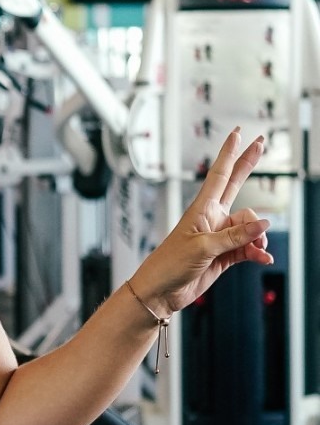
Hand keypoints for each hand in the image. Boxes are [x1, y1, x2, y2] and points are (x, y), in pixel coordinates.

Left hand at [134, 128, 273, 315]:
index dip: (229, 153)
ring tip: (258, 249)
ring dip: (257, 237)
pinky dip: (257, 252)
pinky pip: (249, 247)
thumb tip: (263, 224)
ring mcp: (219, 235)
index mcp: (202, 209)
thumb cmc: (170, 264)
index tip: (236, 134)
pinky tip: (263, 258)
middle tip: (262, 142)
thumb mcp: (203, 247)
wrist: (161, 291)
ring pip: (250, 226)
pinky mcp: (224, 254)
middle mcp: (212, 218)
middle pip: (236, 185)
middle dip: (248, 164)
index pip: (219, 174)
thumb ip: (235, 236)